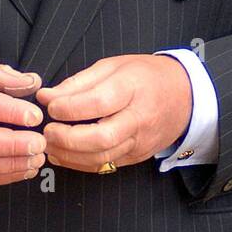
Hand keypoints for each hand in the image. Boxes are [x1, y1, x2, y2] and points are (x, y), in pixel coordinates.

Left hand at [38, 54, 191, 173]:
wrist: (185, 97)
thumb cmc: (145, 77)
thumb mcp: (113, 66)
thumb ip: (78, 83)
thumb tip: (46, 97)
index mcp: (133, 88)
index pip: (98, 103)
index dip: (68, 108)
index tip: (50, 106)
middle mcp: (139, 118)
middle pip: (101, 138)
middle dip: (67, 138)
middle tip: (47, 131)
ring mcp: (140, 142)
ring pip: (101, 158)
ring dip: (69, 155)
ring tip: (49, 144)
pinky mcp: (137, 157)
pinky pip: (105, 165)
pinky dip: (80, 163)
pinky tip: (63, 154)